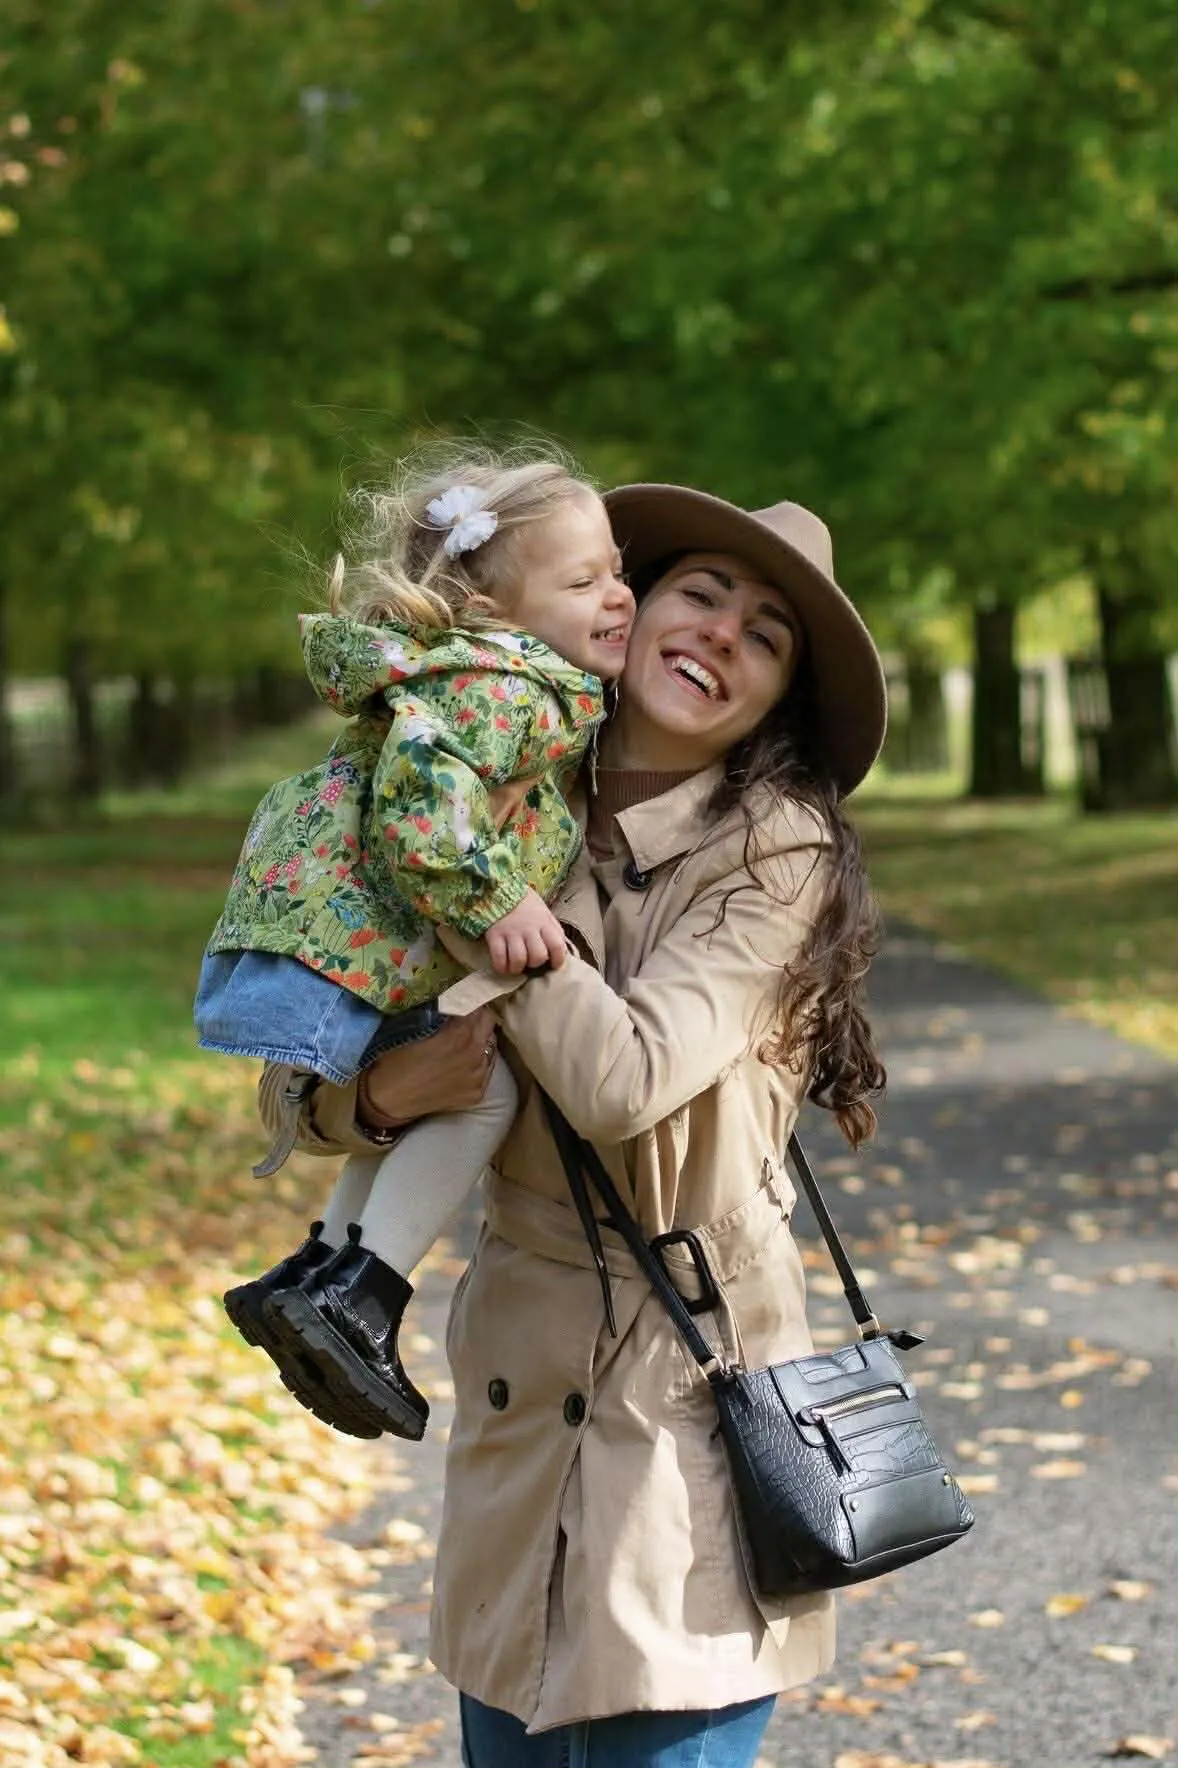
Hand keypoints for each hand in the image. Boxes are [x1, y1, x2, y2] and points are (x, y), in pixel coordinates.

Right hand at [358, 1007, 498, 1126]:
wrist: (388, 1099)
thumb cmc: (396, 1059)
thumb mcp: (415, 1027)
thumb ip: (441, 1013)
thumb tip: (454, 997)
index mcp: (460, 1034)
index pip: (479, 1006)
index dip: (471, 1000)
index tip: (465, 997)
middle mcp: (475, 1054)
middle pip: (489, 1024)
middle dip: (478, 1018)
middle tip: (466, 1017)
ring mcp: (479, 1076)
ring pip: (490, 1047)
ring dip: (480, 1040)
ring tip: (464, 1041)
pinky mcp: (478, 1093)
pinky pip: (486, 1069)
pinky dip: (479, 1062)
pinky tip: (464, 1062)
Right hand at [484, 889, 566, 975]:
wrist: (499, 888)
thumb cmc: (525, 904)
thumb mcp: (544, 912)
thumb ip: (552, 929)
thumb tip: (560, 950)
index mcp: (544, 922)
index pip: (557, 946)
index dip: (558, 960)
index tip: (555, 965)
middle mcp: (529, 928)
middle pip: (538, 956)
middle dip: (535, 963)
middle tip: (530, 961)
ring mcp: (510, 932)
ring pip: (519, 960)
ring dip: (518, 968)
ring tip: (516, 966)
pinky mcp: (494, 935)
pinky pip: (499, 958)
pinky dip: (501, 967)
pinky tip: (503, 966)